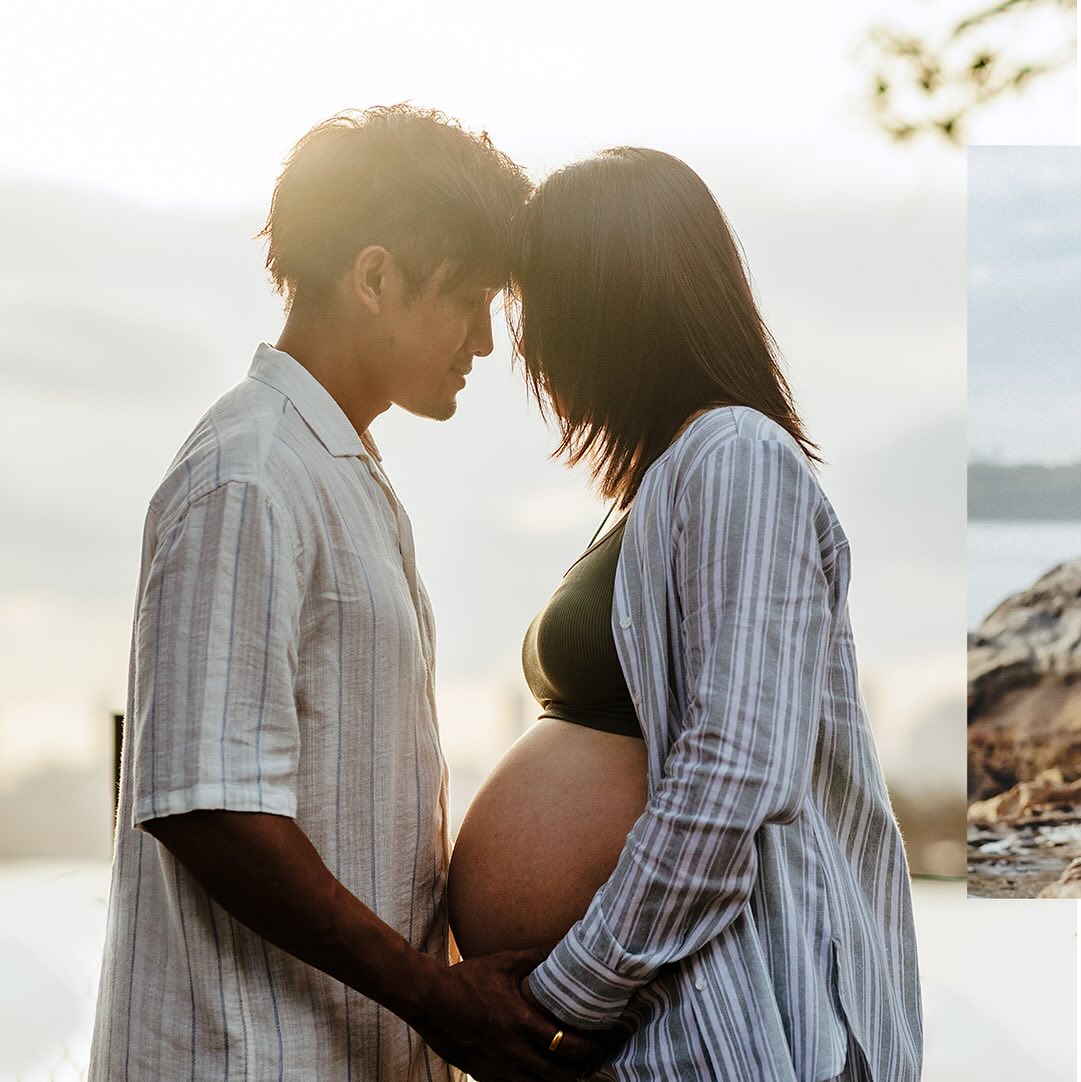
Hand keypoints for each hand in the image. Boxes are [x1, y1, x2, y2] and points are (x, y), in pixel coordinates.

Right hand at [408, 947, 610, 1081]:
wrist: (430, 1001)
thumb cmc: (468, 979)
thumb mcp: (504, 963)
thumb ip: (536, 956)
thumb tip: (565, 940)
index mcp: (522, 1023)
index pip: (567, 1046)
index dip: (590, 1049)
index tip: (602, 1042)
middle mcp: (514, 1052)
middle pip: (559, 1077)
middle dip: (580, 1071)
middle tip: (590, 1060)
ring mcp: (499, 1069)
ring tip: (568, 1070)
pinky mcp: (486, 1077)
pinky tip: (538, 1076)